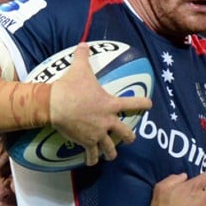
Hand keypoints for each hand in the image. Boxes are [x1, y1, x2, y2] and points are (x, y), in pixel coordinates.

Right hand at [49, 44, 152, 165]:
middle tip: (131, 138)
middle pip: (125, 133)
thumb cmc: (70, 86)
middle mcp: (108, 121)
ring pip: (110, 148)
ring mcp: (98, 134)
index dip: (143, 104)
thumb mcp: (79, 68)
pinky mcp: (86, 142)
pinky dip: (92, 159)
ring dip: (112, 153)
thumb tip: (83, 43)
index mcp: (110, 104)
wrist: (55, 104)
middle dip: (129, 137)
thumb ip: (83, 56)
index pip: (134, 103)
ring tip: (112, 156)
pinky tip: (92, 163)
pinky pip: (91, 154)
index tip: (149, 105)